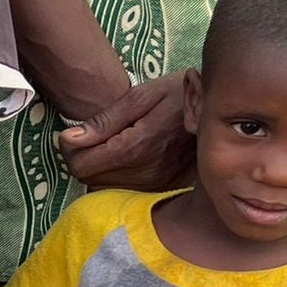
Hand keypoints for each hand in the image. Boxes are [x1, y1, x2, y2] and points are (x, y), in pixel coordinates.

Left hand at [59, 75, 193, 190]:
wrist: (218, 109)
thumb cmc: (177, 96)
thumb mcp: (139, 97)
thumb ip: (103, 121)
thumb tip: (69, 139)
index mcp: (136, 148)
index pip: (80, 165)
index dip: (69, 150)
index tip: (72, 134)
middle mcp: (146, 172)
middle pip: (89, 179)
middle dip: (82, 158)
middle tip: (90, 137)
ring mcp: (156, 184)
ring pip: (103, 188)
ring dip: (98, 169)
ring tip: (110, 145)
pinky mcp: (163, 188)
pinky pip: (123, 191)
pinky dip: (115, 177)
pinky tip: (124, 158)